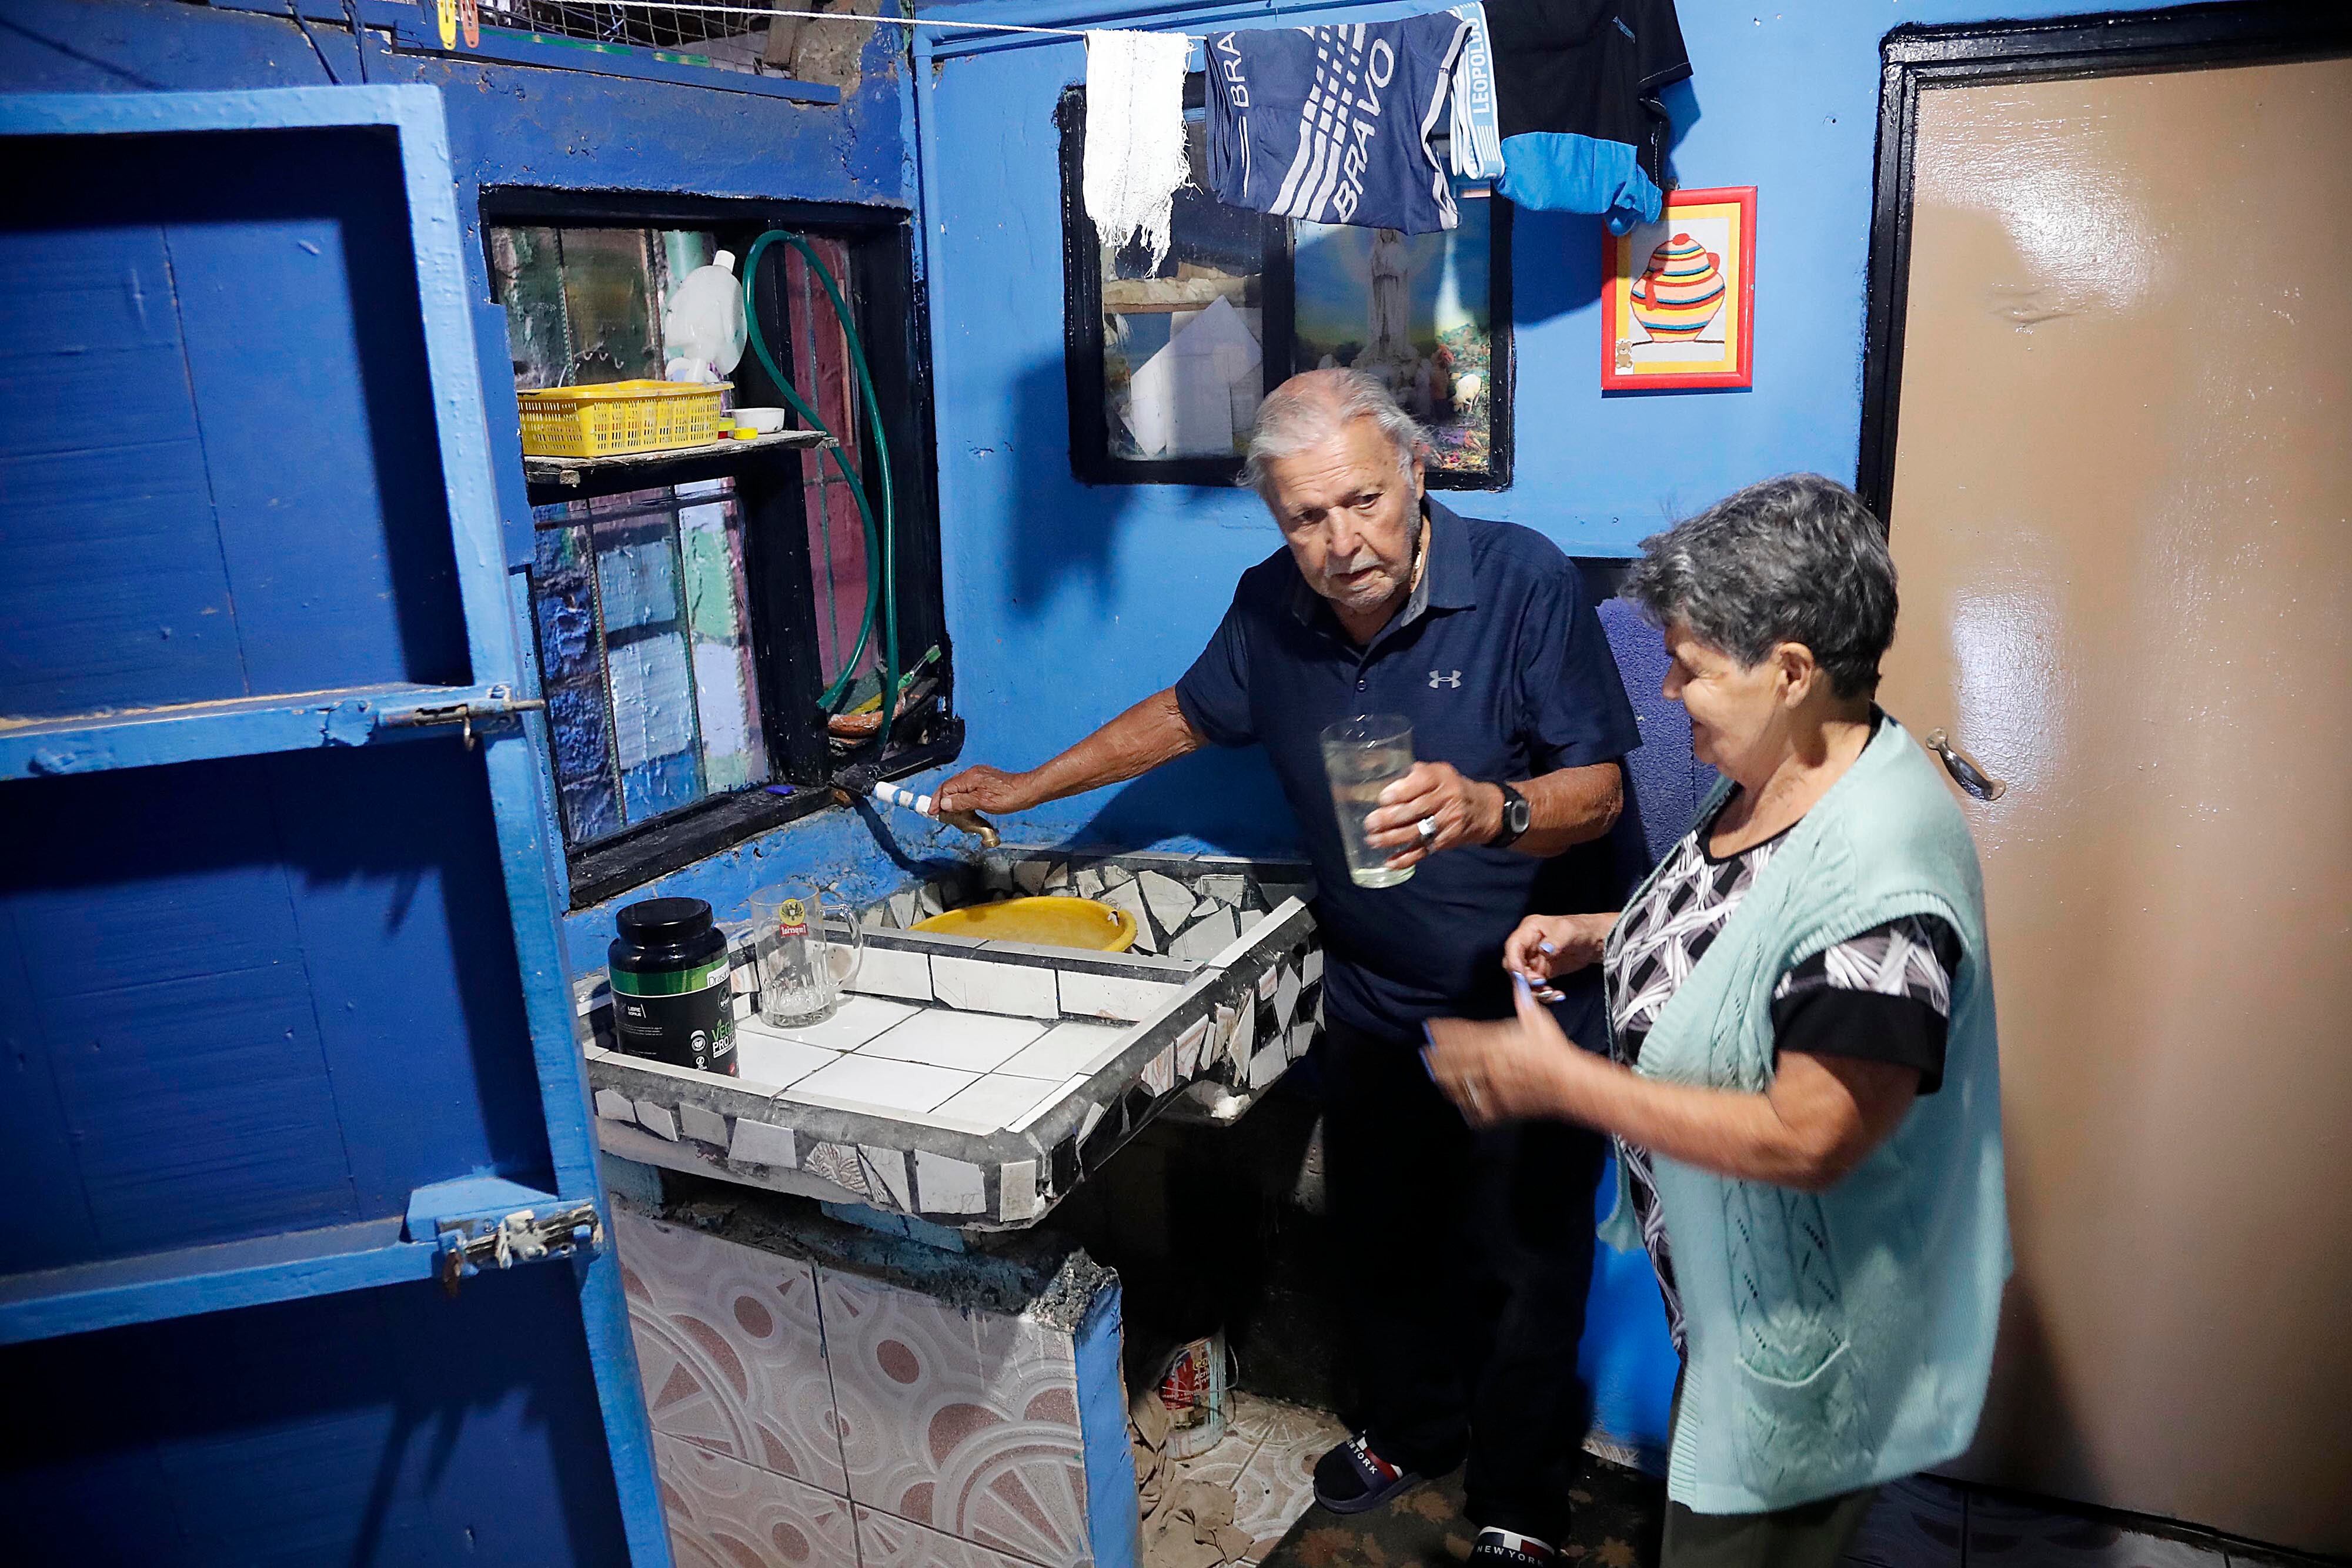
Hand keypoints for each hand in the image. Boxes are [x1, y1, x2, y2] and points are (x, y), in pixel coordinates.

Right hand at [935, 765, 1041, 815]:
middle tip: (940, 815)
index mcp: (970, 777)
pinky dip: (964, 800)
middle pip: (951, 787)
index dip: (937, 800)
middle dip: (943, 801)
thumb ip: (962, 802)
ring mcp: (980, 777)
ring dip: (954, 802)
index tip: (932, 812)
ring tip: (952, 815)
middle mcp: (973, 774)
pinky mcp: (986, 782)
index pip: (946, 788)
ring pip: (960, 789)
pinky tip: (965, 809)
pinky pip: (969, 790)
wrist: (1028, 791)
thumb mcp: (982, 802)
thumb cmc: (1009, 797)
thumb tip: (945, 803)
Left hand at [1362, 761, 1499, 869]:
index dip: (1400, 792)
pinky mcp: (1446, 840)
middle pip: (1416, 810)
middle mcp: (1446, 798)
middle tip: (1370, 823)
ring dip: (1392, 839)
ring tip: (1373, 840)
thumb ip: (1413, 775)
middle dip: (1390, 818)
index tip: (1382, 799)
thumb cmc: (1449, 787)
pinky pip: (1424, 851)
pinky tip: (1389, 862)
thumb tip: (1381, 781)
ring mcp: (1447, 821)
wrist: (1481, 809)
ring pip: (1418, 832)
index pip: (1420, 783)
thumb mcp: (1437, 773)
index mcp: (1441, 777)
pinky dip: (1406, 858)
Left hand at [1423, 976, 1603, 1127]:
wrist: (1568, 1082)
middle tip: (1425, 1054)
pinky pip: (1477, 1108)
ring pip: (1461, 1085)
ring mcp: (1492, 1087)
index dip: (1443, 1031)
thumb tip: (1517, 980)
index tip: (1429, 1028)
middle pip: (1454, 1061)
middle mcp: (1489, 1064)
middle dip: (1437, 1057)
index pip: (1462, 1035)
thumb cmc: (1553, 1050)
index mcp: (1495, 1042)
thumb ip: (1522, 1002)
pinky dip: (1468, 1106)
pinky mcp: (1501, 1106)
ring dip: (1446, 1080)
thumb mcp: (1537, 1021)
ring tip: (1436, 1076)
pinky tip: (1461, 1102)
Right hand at [1502, 912, 1616, 1001]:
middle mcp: (1528, 945)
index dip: (1513, 961)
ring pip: (1523, 979)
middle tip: (1540, 983)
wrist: (1597, 941)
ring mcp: (1535, 959)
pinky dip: (1543, 993)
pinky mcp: (1543, 971)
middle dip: (1524, 978)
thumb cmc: (1582, 929)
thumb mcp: (1568, 931)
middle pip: (1514, 965)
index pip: (1513, 946)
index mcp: (1529, 929)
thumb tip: (1544, 949)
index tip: (1522, 975)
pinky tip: (1556, 994)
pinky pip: (1536, 986)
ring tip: (1550, 992)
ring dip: (1534, 989)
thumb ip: (1555, 941)